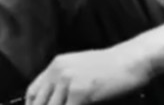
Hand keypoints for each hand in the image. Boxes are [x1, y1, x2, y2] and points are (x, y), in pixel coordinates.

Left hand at [26, 46, 153, 104]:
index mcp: (56, 65)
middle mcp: (58, 72)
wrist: (130, 61)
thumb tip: (56, 100)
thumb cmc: (110, 68)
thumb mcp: (80, 69)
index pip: (33, 91)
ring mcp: (68, 81)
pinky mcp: (80, 92)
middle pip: (39, 103)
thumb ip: (65, 83)